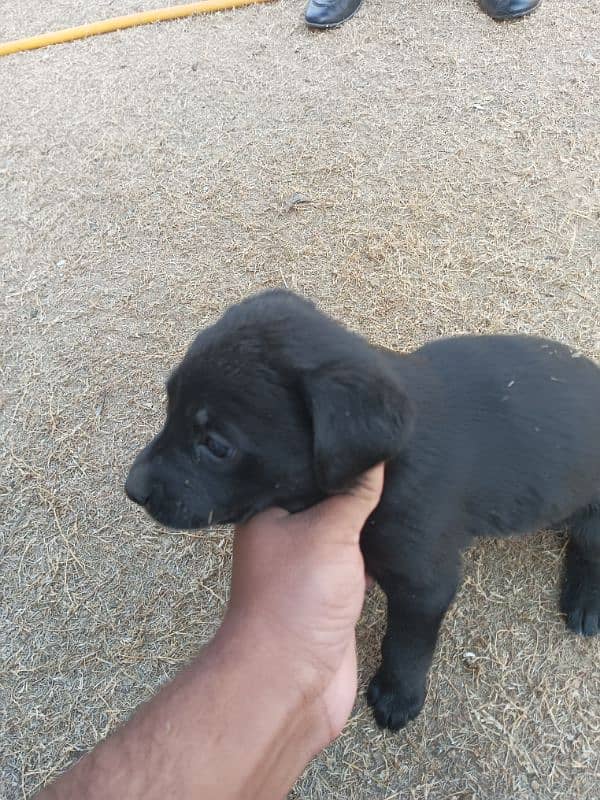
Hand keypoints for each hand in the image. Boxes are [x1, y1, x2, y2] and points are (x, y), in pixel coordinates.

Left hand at [221, 464, 384, 747]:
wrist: (291, 684)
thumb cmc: (296, 602)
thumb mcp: (329, 532)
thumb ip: (353, 492)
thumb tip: (373, 452)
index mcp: (268, 511)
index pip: (306, 469)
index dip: (337, 456)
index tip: (371, 436)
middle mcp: (284, 536)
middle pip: (326, 500)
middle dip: (357, 488)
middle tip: (394, 462)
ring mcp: (308, 568)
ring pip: (343, 533)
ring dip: (367, 524)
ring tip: (400, 495)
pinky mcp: (330, 596)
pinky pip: (356, 565)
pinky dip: (374, 557)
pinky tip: (396, 543)